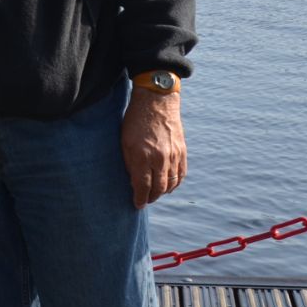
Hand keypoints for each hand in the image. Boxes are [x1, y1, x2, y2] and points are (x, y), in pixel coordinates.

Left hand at [121, 88, 186, 207]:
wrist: (157, 101)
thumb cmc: (135, 120)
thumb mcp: (124, 141)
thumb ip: (129, 162)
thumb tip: (133, 181)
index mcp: (142, 156)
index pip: (142, 186)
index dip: (140, 198)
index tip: (137, 205)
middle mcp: (160, 158)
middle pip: (158, 188)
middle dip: (151, 198)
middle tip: (145, 200)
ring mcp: (173, 155)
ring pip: (171, 183)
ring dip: (163, 192)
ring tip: (155, 193)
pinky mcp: (182, 151)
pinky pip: (181, 174)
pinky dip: (175, 183)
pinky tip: (169, 185)